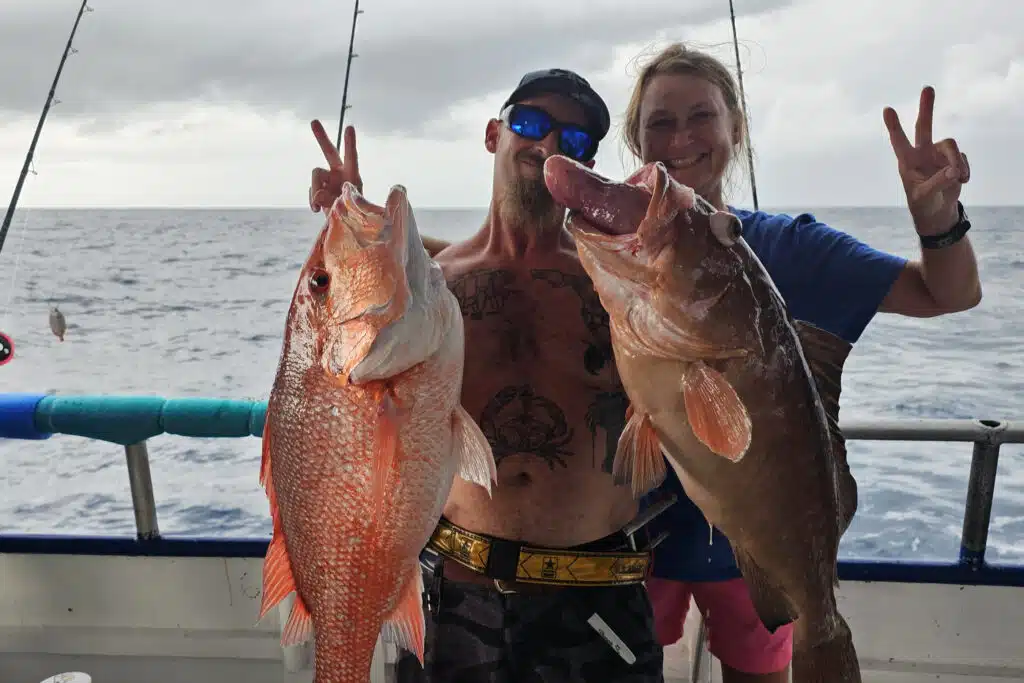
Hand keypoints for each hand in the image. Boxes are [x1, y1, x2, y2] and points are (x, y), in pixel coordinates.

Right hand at [309, 120, 362, 212]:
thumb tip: (317, 196)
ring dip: (315, 189)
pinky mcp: (318, 189)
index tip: (350, 127)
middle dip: (321, 137)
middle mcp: (340, 174)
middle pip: (329, 151)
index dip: (350, 144)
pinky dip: (312, 200)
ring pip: (315, 175)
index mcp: (353, 175)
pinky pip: (311, 190)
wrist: (347, 225)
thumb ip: (333, 200)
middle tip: (313, 121)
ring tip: (321, 207)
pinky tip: (317, 210)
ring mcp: (328, 180)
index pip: (351, 158)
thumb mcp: (349, 210)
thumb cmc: (356, 216)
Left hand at [883, 86, 969, 234]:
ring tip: (958, 178)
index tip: (887, 109)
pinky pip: (962, 158)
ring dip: (957, 162)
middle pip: (924, 126)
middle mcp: (922, 153)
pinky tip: (961, 182)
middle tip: (927, 88)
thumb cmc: (923, 204)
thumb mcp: (925, 197)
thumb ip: (937, 183)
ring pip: (951, 145)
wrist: (937, 211)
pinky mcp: (953, 159)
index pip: (899, 142)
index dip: (894, 126)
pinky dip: (964, 171)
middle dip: (927, 108)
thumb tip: (953, 171)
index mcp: (907, 162)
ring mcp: (938, 154)